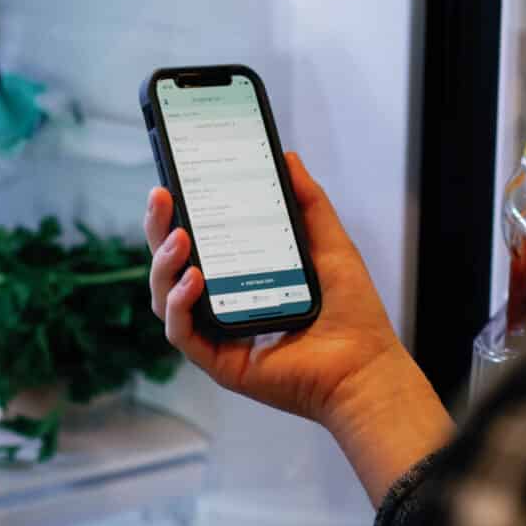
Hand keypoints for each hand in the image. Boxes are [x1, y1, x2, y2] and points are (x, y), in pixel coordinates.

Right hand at [145, 153, 449, 502]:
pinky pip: (182, 334)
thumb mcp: (330, 246)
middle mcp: (223, 306)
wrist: (367, 366)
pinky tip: (195, 280)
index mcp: (241, 279)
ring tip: (181, 237)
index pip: (198, 244)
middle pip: (172, 267)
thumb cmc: (352, 314)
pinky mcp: (220, 364)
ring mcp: (218, 336)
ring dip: (165, 265)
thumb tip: (288, 158)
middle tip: (161, 197)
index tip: (171, 184)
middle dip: (159, 230)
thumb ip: (308, 203)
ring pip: (165, 299)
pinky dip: (180, 305)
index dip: (177, 215)